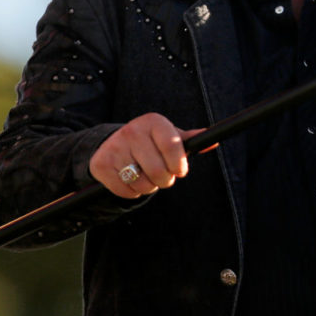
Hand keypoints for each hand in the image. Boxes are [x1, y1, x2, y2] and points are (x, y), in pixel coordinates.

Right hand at [89, 112, 204, 198]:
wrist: (112, 144)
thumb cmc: (150, 142)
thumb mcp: (170, 136)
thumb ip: (190, 140)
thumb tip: (214, 142)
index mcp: (153, 122)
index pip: (172, 146)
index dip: (179, 164)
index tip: (180, 171)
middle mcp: (132, 131)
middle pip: (158, 170)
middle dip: (165, 180)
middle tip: (164, 177)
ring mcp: (114, 148)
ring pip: (142, 183)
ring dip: (149, 187)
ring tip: (147, 177)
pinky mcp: (101, 165)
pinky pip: (125, 191)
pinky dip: (133, 193)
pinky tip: (132, 181)